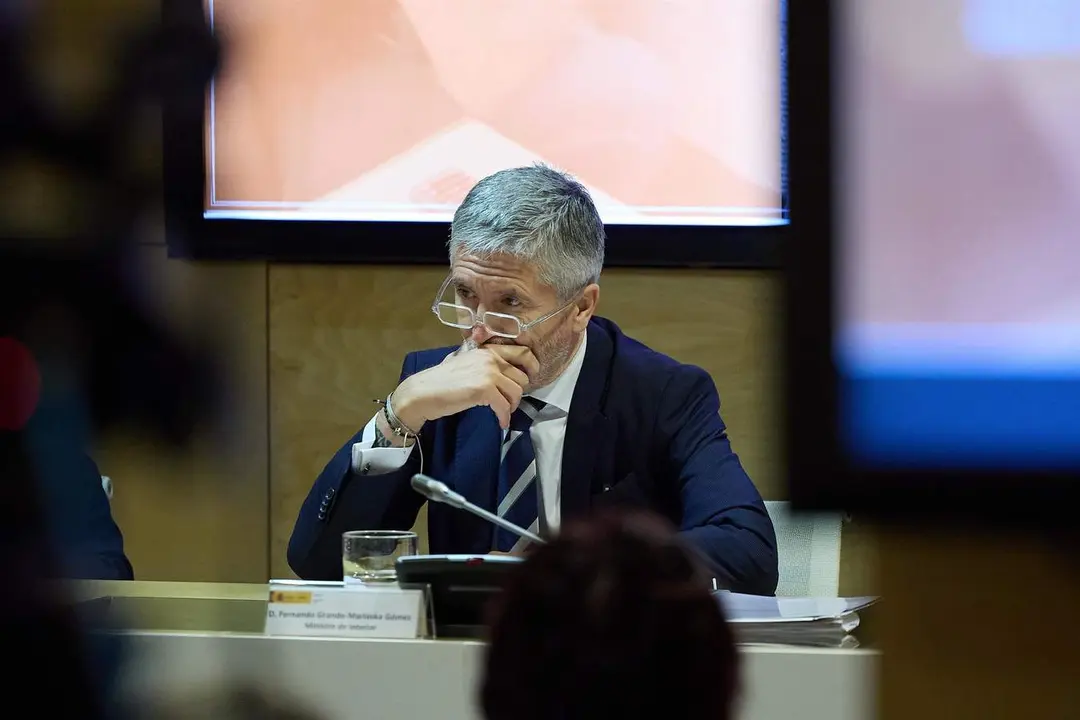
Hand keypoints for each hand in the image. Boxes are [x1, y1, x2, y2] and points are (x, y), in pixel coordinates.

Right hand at [392, 344, 539, 429]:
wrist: (423, 392)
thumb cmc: (440, 379)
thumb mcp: (463, 361)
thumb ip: (481, 360)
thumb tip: (498, 367)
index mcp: (487, 350)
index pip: (522, 352)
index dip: (533, 365)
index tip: (532, 377)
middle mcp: (491, 358)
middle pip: (522, 376)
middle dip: (518, 392)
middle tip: (510, 402)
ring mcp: (488, 373)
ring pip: (516, 392)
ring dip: (512, 406)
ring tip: (504, 412)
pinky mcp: (484, 389)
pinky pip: (504, 406)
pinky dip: (504, 417)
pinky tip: (501, 423)